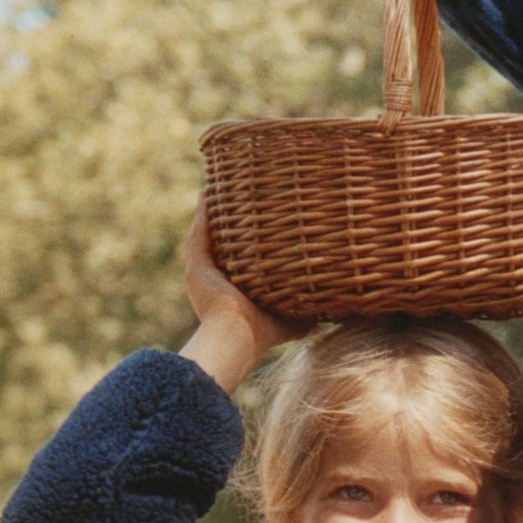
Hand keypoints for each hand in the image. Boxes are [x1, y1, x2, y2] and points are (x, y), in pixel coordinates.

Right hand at [179, 197, 312, 392]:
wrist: (241, 338)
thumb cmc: (267, 333)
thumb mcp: (292, 321)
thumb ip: (306, 315)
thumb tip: (326, 319)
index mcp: (235, 288)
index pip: (241, 256)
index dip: (248, 239)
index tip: (262, 218)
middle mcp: (217, 277)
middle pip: (221, 240)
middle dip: (229, 219)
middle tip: (240, 193)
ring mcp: (204, 270)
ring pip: (207, 233)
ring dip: (212, 211)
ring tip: (220, 185)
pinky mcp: (197, 266)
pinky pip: (199, 233)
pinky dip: (203, 214)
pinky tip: (208, 193)